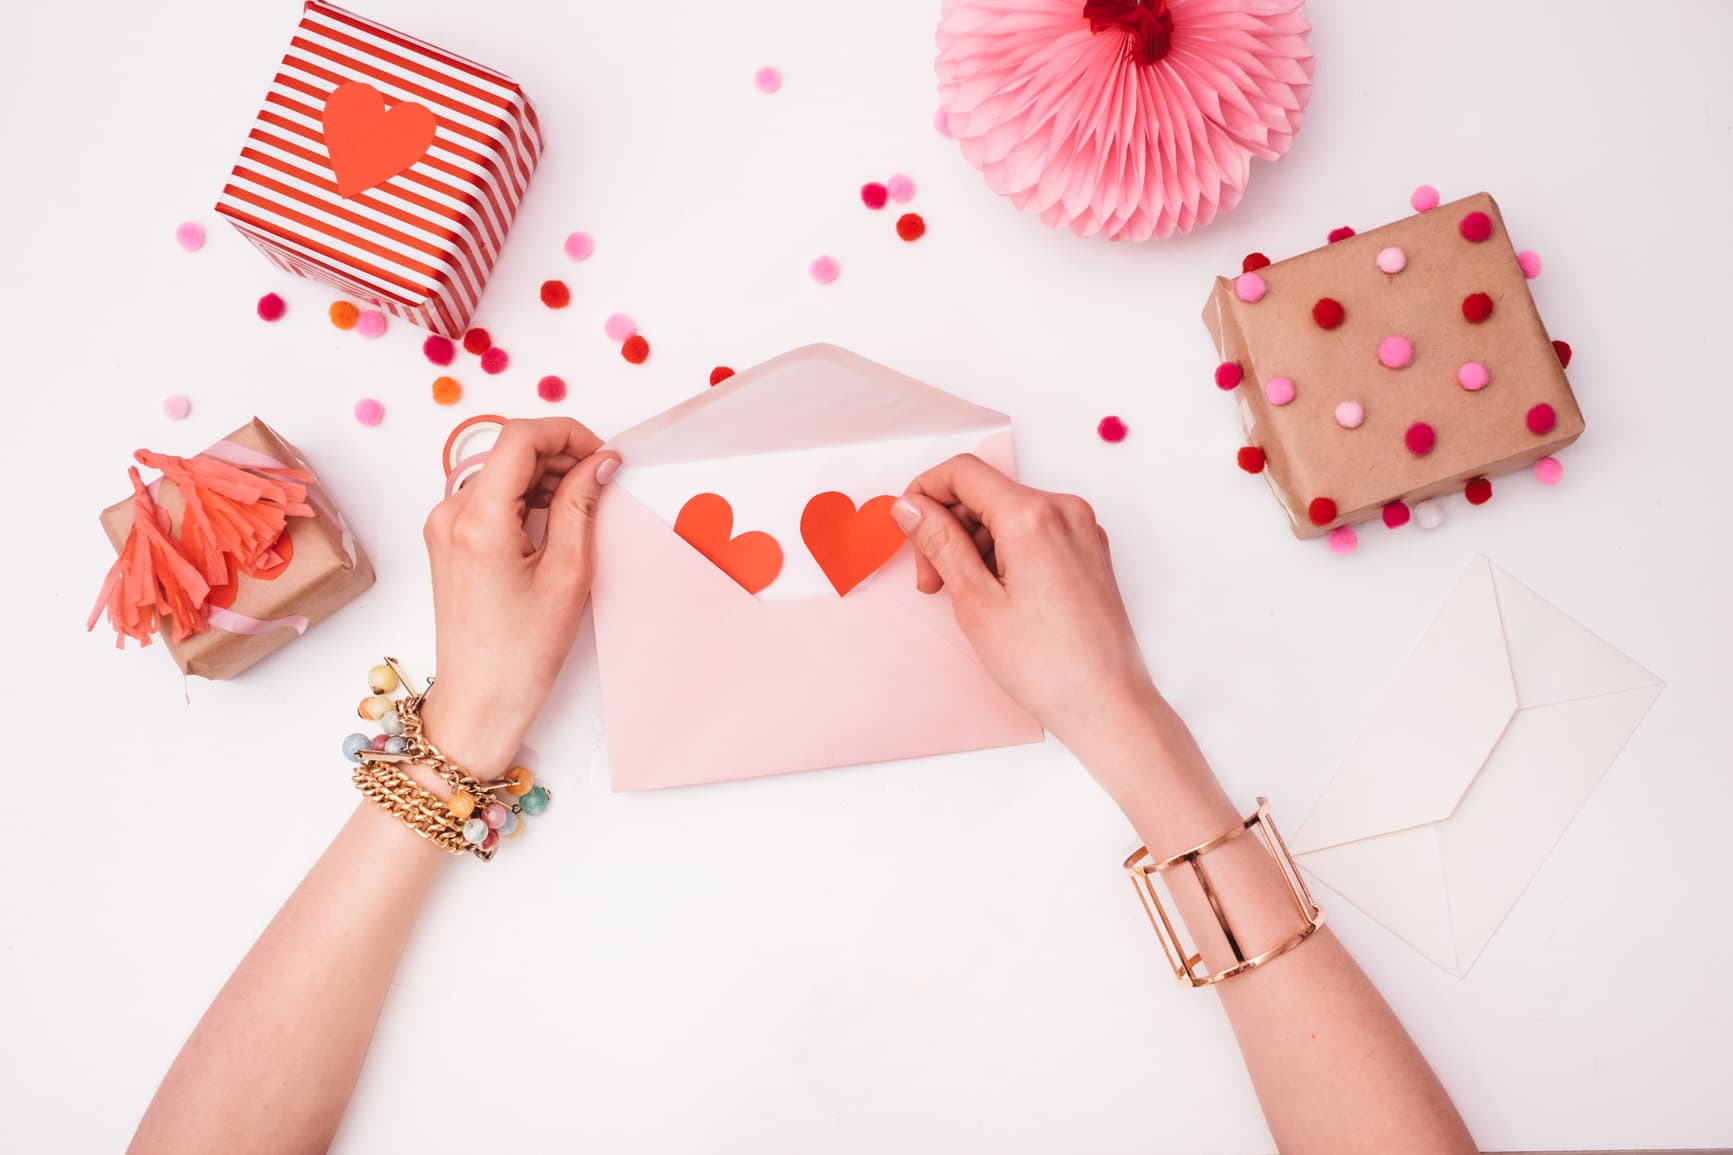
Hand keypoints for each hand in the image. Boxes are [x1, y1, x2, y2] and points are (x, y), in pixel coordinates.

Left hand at [418, 418, 619, 777]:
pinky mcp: (448, 540)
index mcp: (477, 518)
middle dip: (560, 454)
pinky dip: (525, 496)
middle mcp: (450, 513)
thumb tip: (599, 462)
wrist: (480, 699)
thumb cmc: (521, 652)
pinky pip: (490, 496)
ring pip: (500, 471)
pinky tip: (555, 520)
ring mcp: (444, 526)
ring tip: (582, 505)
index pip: (519, 437)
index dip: (568, 433)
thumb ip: (581, 505)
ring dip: (544, 475)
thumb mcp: (568, 573)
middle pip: (509, 450)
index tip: (602, 456)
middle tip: (601, 481)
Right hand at [892, 454, 1155, 753]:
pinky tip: (995, 593)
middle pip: (986, 492)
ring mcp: (1081, 530)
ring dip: (974, 544)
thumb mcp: (975, 601)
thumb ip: (940, 543)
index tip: (907, 527)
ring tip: (964, 596)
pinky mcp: (1088, 551)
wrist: (1107, 704)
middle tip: (931, 581)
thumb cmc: (1046, 664)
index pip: (964, 472)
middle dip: (948, 527)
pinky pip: (1033, 531)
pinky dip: (1003, 552)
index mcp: (1034, 516)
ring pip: (1008, 513)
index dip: (924, 491)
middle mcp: (1064, 511)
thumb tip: (910, 507)